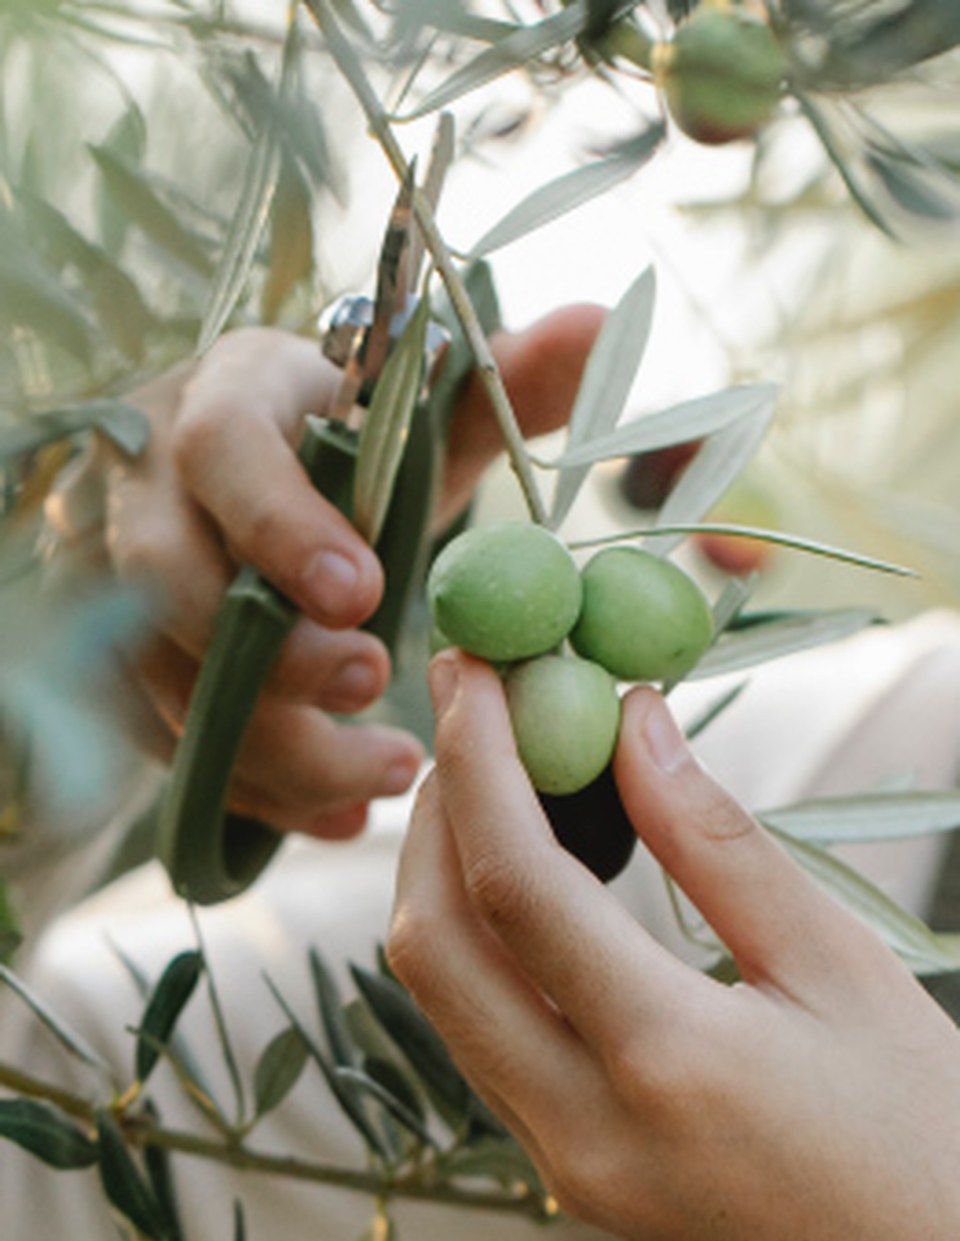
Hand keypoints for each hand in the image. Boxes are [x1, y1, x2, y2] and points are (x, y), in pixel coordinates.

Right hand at [49, 311, 602, 837]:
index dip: (281, 525)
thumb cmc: (347, 445)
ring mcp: (121, 585)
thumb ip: (503, 381)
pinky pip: (172, 745)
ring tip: (391, 773)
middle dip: (272, 654)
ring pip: (164, 683)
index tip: (367, 593)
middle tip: (376, 684)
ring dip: (276, 746)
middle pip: (167, 583)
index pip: (220, 448)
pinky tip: (343, 811)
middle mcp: (149, 489)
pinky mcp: (127, 665)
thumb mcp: (420, 413)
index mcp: (225, 400)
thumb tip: (600, 324)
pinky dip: (260, 791)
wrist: (257, 483)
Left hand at [388, 650, 959, 1240]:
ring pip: (443, 994)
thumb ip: (717, 841)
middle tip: (472, 712)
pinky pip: (479, 1035)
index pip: (514, 886)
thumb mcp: (842, 969)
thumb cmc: (925, 1138)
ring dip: (444, 872)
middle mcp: (581, 1126)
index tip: (470, 669)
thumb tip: (633, 722)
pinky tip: (522, 875)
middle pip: (435, 943)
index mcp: (666, 1064)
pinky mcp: (567, 1171)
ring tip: (494, 774)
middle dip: (436, 810)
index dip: (478, 760)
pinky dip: (477, 938)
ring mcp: (562, 1163)